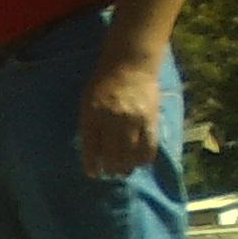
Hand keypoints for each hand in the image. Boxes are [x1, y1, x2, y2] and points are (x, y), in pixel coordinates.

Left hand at [78, 56, 165, 178]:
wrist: (130, 64)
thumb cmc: (104, 83)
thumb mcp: (87, 102)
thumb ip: (88, 125)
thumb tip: (94, 153)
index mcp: (92, 114)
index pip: (91, 147)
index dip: (92, 164)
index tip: (94, 174)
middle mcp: (112, 119)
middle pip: (112, 155)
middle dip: (111, 169)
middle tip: (112, 173)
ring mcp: (133, 120)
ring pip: (130, 154)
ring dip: (127, 167)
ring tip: (125, 170)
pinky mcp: (150, 119)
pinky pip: (149, 146)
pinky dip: (144, 158)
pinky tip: (141, 162)